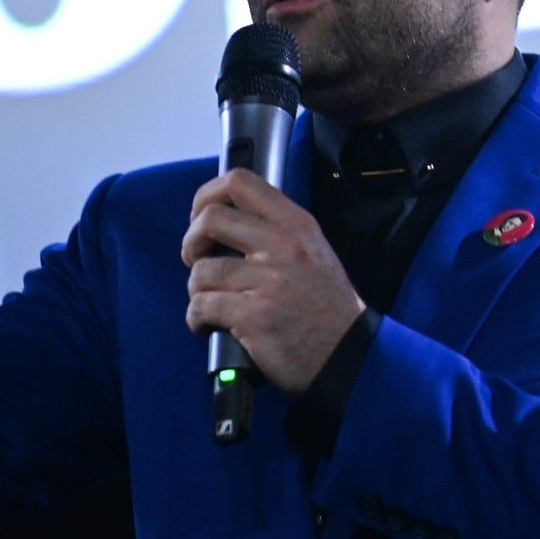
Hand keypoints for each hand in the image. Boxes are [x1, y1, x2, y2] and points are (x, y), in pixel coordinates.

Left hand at [182, 169, 364, 392]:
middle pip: (210, 219)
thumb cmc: (326, 309)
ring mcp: (268, 280)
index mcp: (296, 224)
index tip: (200, 219)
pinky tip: (210, 327)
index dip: (207, 196)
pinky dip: (197, 319)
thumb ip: (276, 231)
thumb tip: (226, 221)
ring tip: (211, 304)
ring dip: (196, 291)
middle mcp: (282, 245)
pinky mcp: (253, 316)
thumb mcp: (313, 252)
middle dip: (191, 242)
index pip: (239, 182)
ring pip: (201, 270)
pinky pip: (202, 306)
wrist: (348, 356)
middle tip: (196, 262)